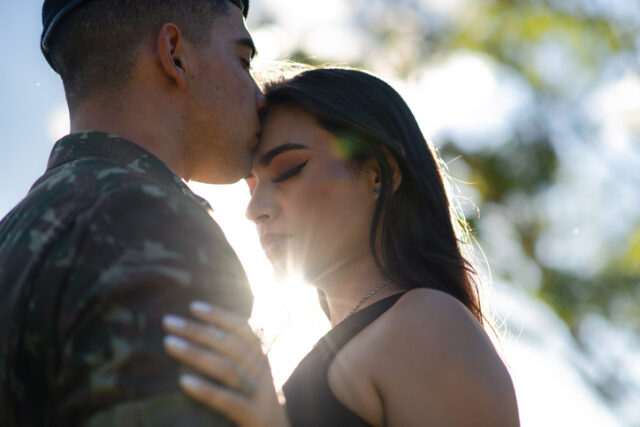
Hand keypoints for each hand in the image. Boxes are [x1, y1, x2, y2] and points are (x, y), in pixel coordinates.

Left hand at [162, 301, 289, 426]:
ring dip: (195, 353)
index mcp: (263, 364)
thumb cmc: (258, 414)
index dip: (220, 316)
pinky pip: (229, 401)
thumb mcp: (253, 384)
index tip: (193, 306)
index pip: (244, 331)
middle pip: (230, 345)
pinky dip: (206, 390)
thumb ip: (237, 365)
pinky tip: (184, 382)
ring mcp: (263, 396)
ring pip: (227, 368)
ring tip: (168, 343)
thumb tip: (204, 343)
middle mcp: (265, 375)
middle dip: (198, 330)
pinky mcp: (257, 417)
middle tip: (168, 321)